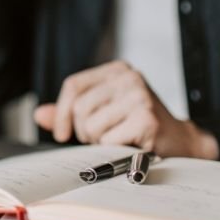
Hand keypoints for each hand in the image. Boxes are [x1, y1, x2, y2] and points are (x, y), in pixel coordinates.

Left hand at [33, 60, 218, 158]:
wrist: (180, 143)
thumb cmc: (138, 127)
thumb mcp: (103, 112)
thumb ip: (71, 112)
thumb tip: (39, 114)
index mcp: (117, 70)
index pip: (74, 85)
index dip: (61, 111)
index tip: (62, 134)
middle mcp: (128, 77)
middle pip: (80, 107)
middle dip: (85, 131)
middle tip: (104, 137)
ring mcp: (138, 96)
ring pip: (91, 126)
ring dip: (100, 142)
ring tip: (119, 139)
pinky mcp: (146, 118)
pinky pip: (107, 140)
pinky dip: (114, 150)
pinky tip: (130, 144)